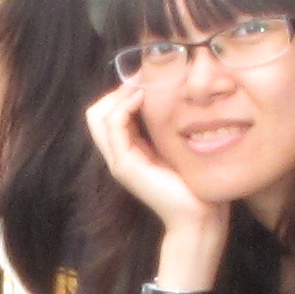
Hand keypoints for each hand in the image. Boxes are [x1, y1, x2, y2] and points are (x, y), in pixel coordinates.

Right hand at [82, 78, 228, 245]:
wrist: (198, 216)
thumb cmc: (195, 182)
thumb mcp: (178, 147)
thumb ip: (167, 128)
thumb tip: (172, 96)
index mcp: (129, 151)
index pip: (107, 113)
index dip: (121, 92)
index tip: (145, 78)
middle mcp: (118, 156)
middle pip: (96, 113)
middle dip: (116, 90)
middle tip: (141, 77)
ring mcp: (119, 161)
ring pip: (98, 116)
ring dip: (119, 94)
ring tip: (142, 84)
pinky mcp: (125, 165)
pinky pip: (114, 126)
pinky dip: (124, 107)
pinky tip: (142, 97)